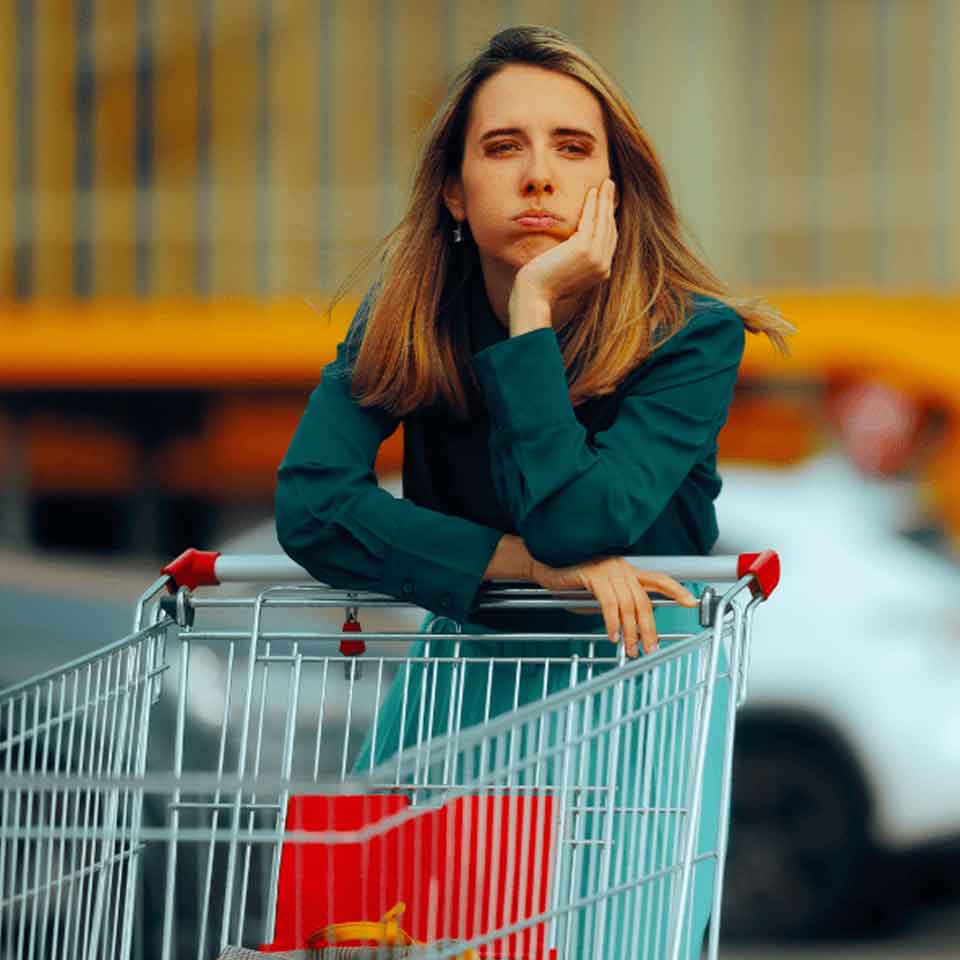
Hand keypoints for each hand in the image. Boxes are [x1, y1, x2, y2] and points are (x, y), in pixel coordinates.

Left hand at [510, 178, 618, 311]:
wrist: (534, 296)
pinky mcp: (585, 249)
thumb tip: (573, 252)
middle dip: (610, 206)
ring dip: (605, 200)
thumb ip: (575, 263)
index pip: (608, 241)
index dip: (608, 221)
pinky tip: (592, 192)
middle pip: (610, 229)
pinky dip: (593, 204)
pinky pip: (592, 220)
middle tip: (610, 188)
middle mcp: (603, 266)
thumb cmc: (542, 288)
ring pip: (604, 222)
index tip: (606, 205)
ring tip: (606, 184)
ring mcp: (596, 258)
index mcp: (600, 273)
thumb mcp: (565, 275)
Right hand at [526, 554, 696, 657]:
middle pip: (644, 600)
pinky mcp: (594, 574)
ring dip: (631, 631)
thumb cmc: (570, 580)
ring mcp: (608, 569)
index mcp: (626, 571)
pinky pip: (609, 603)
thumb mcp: (598, 595)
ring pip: (629, 605)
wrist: (545, 565)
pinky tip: (612, 636)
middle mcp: (622, 568)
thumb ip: (615, 606)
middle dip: (649, 628)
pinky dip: (612, 623)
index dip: (676, 590)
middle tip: (650, 648)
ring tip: (629, 649)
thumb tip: (629, 628)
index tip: (690, 602)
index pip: (658, 579)